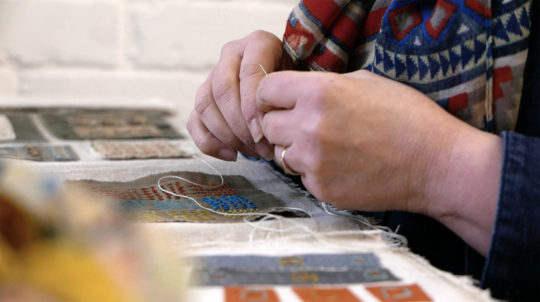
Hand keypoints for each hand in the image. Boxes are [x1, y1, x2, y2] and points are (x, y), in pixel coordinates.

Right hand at [187, 31, 291, 160]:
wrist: (292, 91)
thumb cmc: (300, 89)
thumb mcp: (302, 86)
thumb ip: (287, 98)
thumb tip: (267, 128)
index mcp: (258, 42)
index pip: (248, 73)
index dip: (253, 107)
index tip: (264, 134)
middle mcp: (232, 54)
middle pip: (222, 89)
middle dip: (240, 125)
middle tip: (261, 148)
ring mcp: (213, 74)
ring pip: (205, 104)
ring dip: (227, 135)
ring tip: (253, 152)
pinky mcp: (204, 98)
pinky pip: (194, 121)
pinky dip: (209, 143)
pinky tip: (231, 156)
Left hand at [257, 69, 502, 253]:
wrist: (435, 164)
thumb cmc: (407, 117)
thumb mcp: (366, 82)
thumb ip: (325, 85)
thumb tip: (299, 92)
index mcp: (319, 92)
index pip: (265, 90)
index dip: (271, 95)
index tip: (280, 101)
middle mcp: (309, 126)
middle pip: (267, 125)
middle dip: (282, 124)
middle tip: (306, 126)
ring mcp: (313, 161)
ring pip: (281, 154)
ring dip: (296, 150)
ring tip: (329, 148)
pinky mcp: (321, 189)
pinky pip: (301, 177)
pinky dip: (314, 172)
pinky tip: (342, 167)